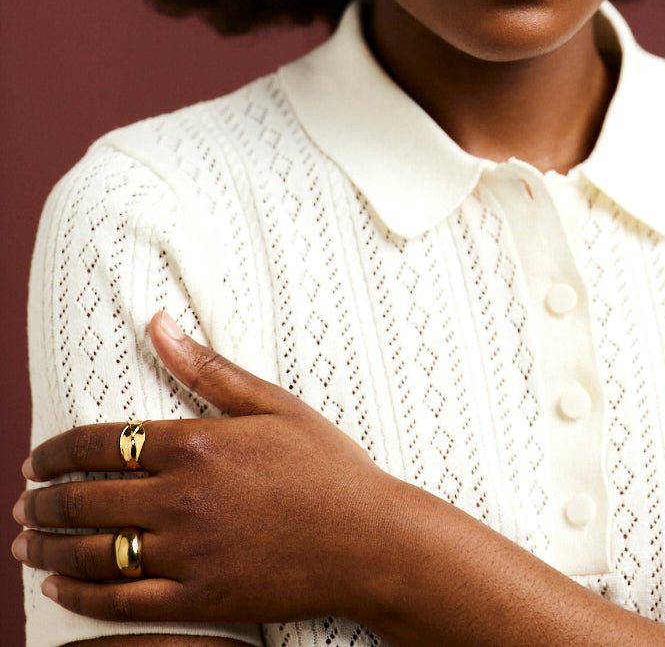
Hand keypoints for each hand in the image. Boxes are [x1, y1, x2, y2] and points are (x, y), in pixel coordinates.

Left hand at [12, 310, 397, 625]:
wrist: (369, 540)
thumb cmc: (328, 466)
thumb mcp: (273, 403)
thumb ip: (207, 368)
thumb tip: (158, 323)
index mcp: (197, 444)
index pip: (101, 443)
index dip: (57, 451)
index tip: (36, 459)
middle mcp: (182, 498)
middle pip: (87, 498)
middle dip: (43, 501)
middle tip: (24, 503)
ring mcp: (188, 552)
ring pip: (94, 553)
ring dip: (49, 549)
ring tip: (27, 544)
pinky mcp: (199, 597)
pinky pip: (122, 602)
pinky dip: (81, 597)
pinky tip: (59, 590)